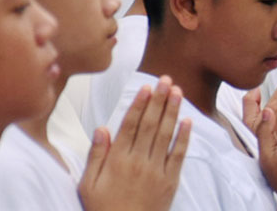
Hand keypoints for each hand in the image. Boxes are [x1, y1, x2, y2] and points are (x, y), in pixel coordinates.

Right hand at [80, 77, 191, 210]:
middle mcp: (138, 162)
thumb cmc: (104, 209)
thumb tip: (102, 128)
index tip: (145, 87)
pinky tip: (188, 121)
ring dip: (172, 111)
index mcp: (118, 160)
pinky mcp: (170, 182)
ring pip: (165, 135)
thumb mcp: (89, 185)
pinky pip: (178, 156)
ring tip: (177, 91)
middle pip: (150, 124)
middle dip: (158, 100)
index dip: (139, 104)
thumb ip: (96, 155)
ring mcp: (156, 171)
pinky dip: (184, 138)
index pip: (130, 125)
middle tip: (165, 79)